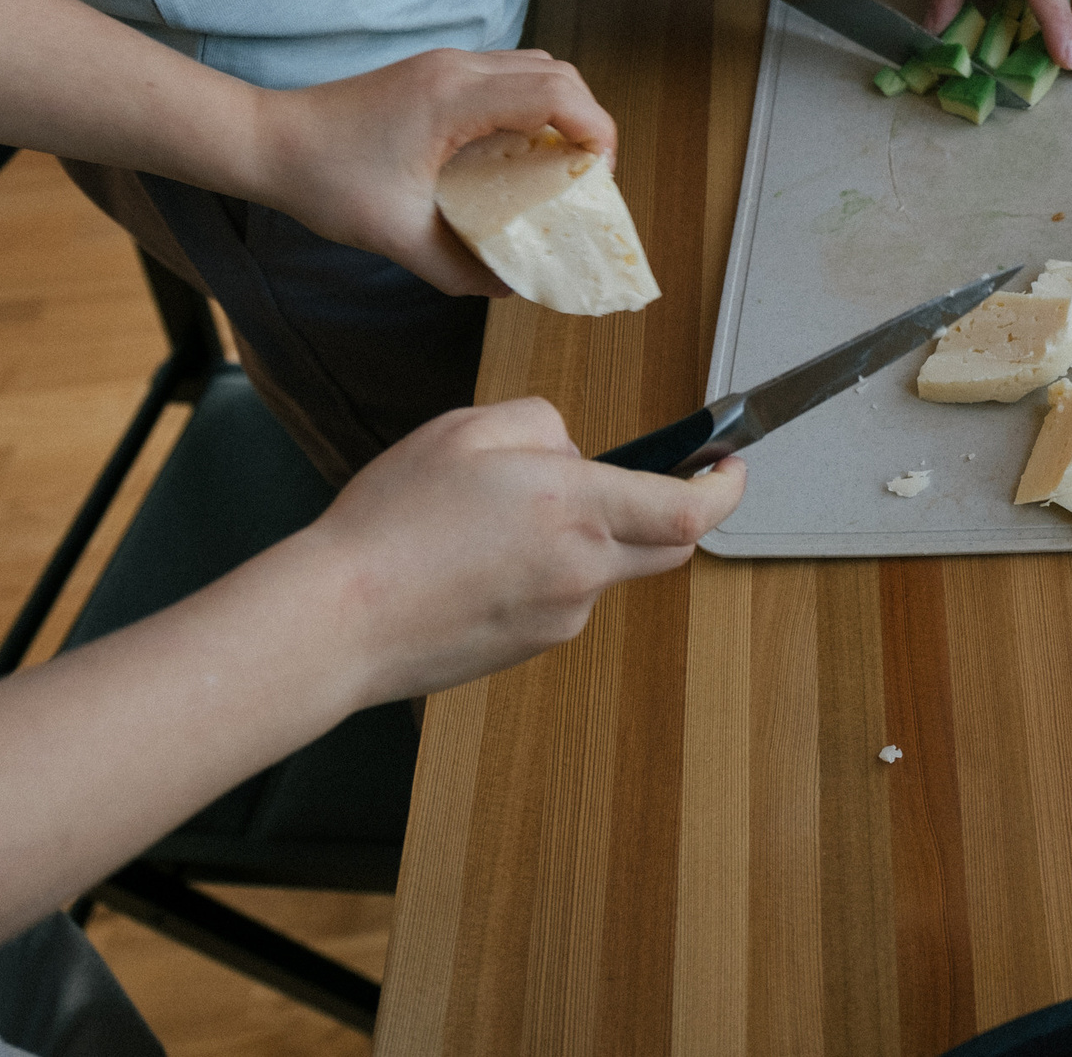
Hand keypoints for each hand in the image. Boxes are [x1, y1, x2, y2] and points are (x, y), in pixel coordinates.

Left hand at [244, 48, 613, 295]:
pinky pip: (508, 77)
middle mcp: (459, 68)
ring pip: (537, 68)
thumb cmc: (326, 180)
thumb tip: (511, 287)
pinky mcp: (436, 73)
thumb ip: (460, 268)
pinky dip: (530, 108)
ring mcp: (447, 65)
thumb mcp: (397, 236)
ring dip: (561, 112)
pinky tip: (514, 155)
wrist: (268, 142)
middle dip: (589, 123)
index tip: (595, 179)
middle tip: (583, 178)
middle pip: (560, 74)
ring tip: (555, 167)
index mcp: (457, 98)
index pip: (559, 94)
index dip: (596, 132)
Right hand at [297, 399, 745, 702]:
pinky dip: (544, 574)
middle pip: (666, 546)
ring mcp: (560, 617)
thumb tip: (575, 452)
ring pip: (607, 570)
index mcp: (574, 507)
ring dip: (587, 540)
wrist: (339, 620)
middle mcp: (582, 569)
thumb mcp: (466, 429)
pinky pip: (564, 599)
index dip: (725, 490)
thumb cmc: (392, 521)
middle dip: (671, 512)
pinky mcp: (532, 647)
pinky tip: (477, 564)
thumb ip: (541, 426)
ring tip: (494, 522)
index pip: (687, 510)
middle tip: (638, 484)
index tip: (732, 467)